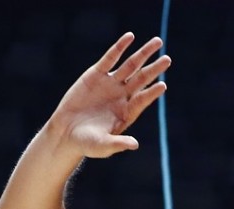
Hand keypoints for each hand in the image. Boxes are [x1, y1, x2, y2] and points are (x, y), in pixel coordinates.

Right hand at [48, 32, 170, 158]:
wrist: (66, 133)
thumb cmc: (86, 143)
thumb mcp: (102, 146)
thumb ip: (118, 144)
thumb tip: (134, 145)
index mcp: (127, 113)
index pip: (143, 99)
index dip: (152, 92)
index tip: (162, 85)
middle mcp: (122, 96)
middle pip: (142, 79)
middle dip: (154, 69)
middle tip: (167, 60)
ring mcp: (110, 84)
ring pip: (130, 66)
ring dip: (143, 54)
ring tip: (158, 42)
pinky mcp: (95, 75)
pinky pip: (110, 58)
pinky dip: (119, 47)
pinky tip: (130, 37)